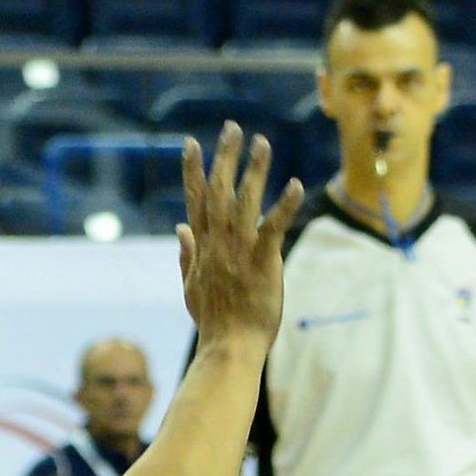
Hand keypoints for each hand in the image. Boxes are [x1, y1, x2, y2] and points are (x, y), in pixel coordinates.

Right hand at [178, 123, 302, 350]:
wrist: (230, 348)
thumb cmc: (214, 323)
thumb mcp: (191, 287)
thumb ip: (186, 255)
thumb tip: (180, 228)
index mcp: (202, 247)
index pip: (195, 200)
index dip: (193, 170)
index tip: (191, 143)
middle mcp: (218, 242)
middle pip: (219, 190)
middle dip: (225, 157)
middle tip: (232, 127)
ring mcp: (240, 251)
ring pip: (246, 201)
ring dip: (254, 170)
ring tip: (262, 142)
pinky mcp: (264, 263)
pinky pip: (274, 229)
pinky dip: (284, 206)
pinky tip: (295, 184)